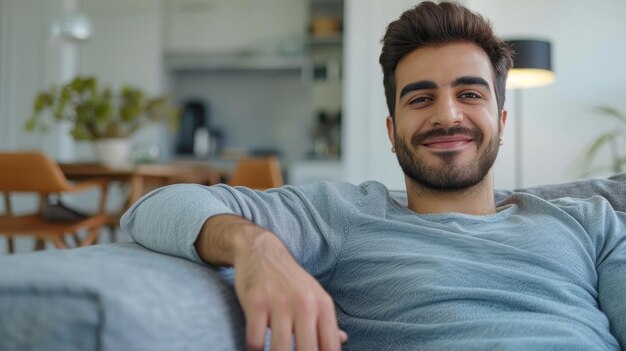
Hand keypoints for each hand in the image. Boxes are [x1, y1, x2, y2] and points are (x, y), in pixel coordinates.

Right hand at [233, 231, 347, 350]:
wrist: (262, 251)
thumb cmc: (290, 280)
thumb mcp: (314, 296)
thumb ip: (327, 321)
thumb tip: (343, 340)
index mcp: (323, 306)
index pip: (330, 347)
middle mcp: (305, 304)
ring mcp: (280, 303)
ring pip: (280, 349)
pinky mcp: (256, 302)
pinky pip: (255, 339)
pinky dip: (255, 350)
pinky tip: (256, 349)